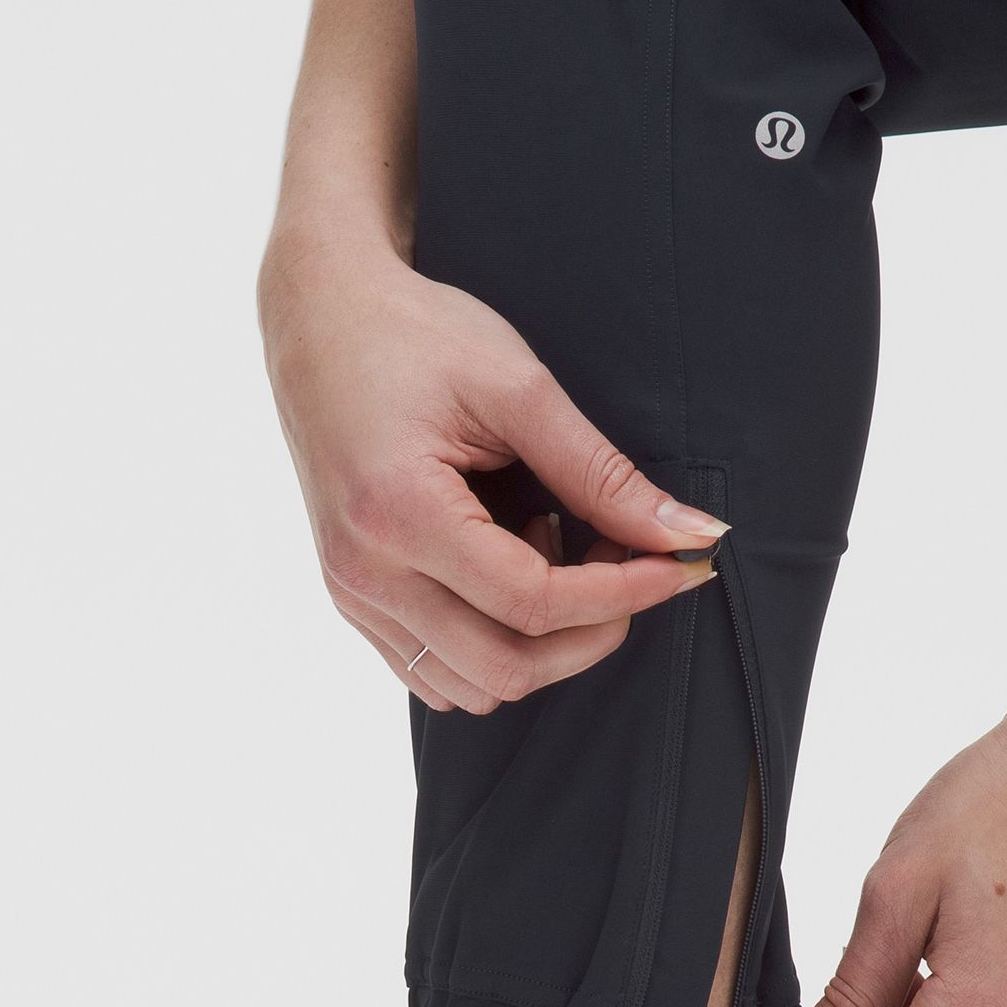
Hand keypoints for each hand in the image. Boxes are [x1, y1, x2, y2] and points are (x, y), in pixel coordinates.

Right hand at [260, 238, 722, 713]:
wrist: (320, 319)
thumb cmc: (415, 335)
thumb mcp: (518, 388)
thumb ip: (601, 472)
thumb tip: (685, 532)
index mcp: (399, 513)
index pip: (530, 602)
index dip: (619, 595)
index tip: (676, 566)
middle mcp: (365, 572)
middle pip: (505, 667)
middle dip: (589, 636)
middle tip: (628, 570)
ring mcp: (352, 595)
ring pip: (472, 687)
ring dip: (539, 647)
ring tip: (553, 556)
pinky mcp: (352, 600)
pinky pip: (434, 672)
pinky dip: (492, 647)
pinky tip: (508, 572)